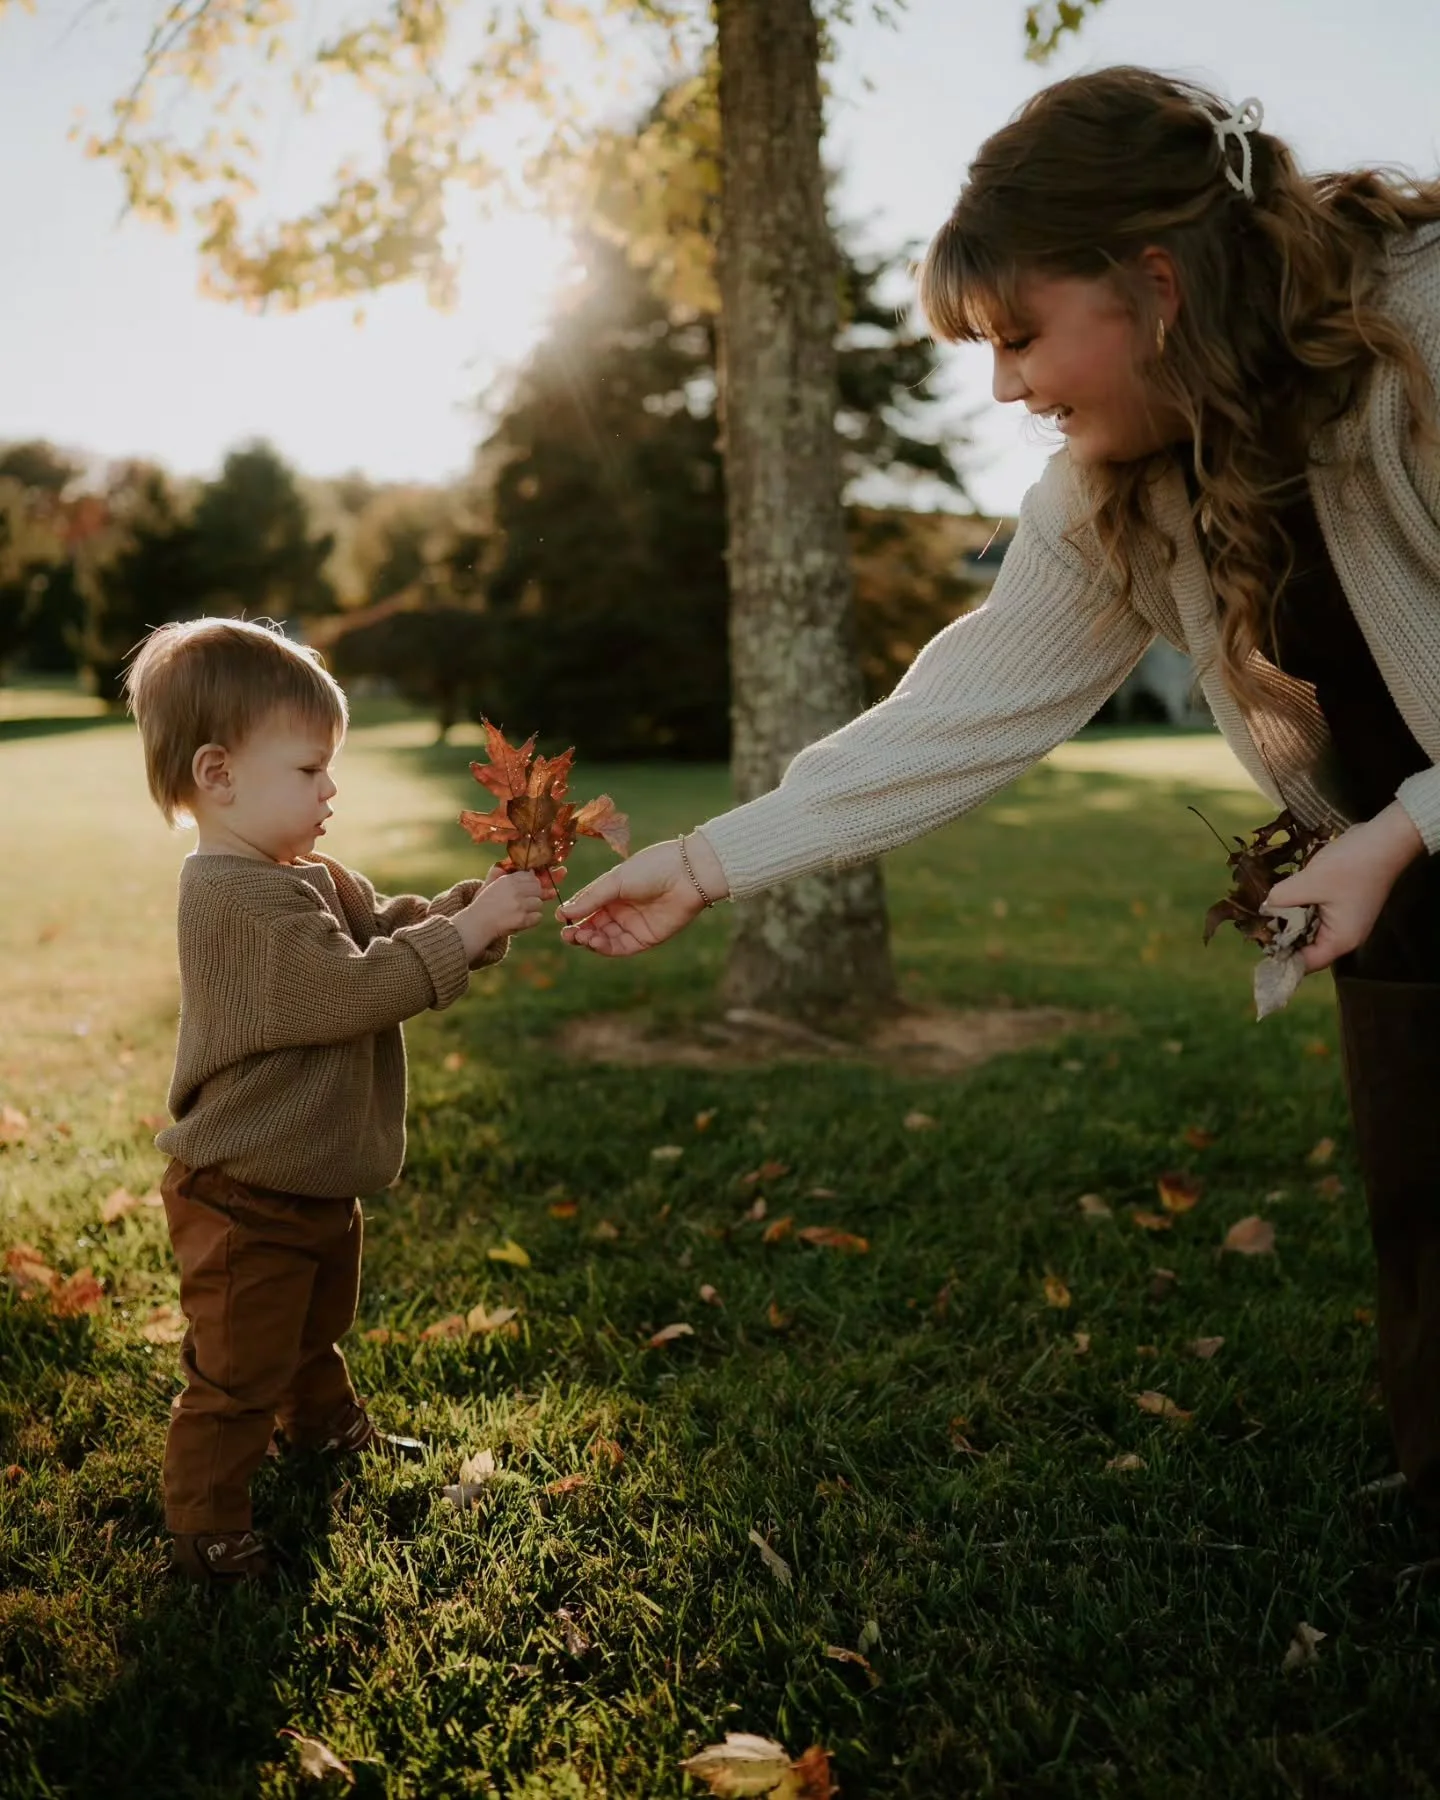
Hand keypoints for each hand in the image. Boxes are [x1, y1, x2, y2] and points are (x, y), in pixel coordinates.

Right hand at [454, 868, 550, 959]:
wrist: (477, 923)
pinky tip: (522, 920)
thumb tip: (533, 872)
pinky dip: (532, 920)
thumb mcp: (493, 884)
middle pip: (537, 888)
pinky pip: (538, 917)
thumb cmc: (485, 904)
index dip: (530, 883)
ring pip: (539, 903)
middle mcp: (515, 890)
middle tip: (523, 902)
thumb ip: (510, 877)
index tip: (525, 890)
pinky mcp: (522, 919)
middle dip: (533, 895)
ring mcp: (519, 905)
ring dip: (532, 908)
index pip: (530, 876)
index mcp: (508, 880)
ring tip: (520, 912)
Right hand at [557, 835, 728, 955]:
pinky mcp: (646, 938)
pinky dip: (606, 948)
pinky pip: (621, 947)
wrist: (687, 875)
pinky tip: (595, 942)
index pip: (587, 908)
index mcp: (613, 892)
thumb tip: (563, 912)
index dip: (573, 915)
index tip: (560, 918)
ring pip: (605, 939)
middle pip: (593, 926)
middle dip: (579, 932)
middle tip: (567, 934)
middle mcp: (621, 910)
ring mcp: (633, 925)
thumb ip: (591, 898)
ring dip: (590, 941)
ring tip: (582, 937)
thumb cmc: (652, 869)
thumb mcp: (615, 880)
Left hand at [1264, 801, 1423, 971]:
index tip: (1258, 941)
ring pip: (1309, 928)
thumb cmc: (1350, 866)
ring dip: (1290, 919)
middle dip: (1282, 936)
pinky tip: (1284, 896)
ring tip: (1265, 909)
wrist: (1384, 839)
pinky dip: (1301, 907)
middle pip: (1306, 947)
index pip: (1304, 963)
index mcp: (1340, 941)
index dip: (1280, 956)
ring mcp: (1345, 921)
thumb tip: (1264, 907)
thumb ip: (1281, 899)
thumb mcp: (1309, 882)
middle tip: (1256, 922)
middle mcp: (1344, 936)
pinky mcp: (1343, 905)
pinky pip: (1316, 914)